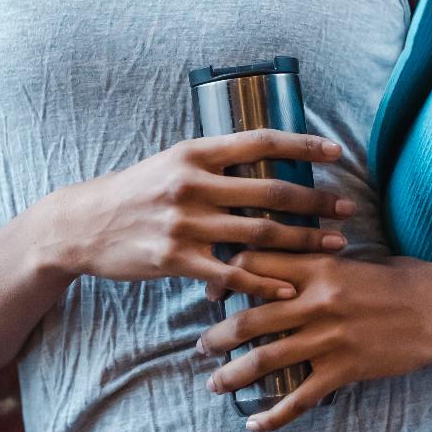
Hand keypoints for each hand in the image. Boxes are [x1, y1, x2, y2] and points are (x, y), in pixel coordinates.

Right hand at [45, 131, 355, 300]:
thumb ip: (216, 163)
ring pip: (259, 234)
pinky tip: (290, 289)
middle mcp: (193, 183)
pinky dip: (264, 282)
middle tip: (348, 208)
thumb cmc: (137, 190)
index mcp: (195, 152)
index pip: (261, 142)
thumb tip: (267, 161)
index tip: (336, 152)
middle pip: (270, 192)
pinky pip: (230, 274)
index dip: (302, 146)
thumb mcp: (173, 162)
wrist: (83, 224)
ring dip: (303, 242)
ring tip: (335, 247)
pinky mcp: (176, 259)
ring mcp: (185, 223)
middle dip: (316, 201)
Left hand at [195, 251, 431, 431]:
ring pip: (266, 358)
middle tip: (200, 345)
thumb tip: (277, 262)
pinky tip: (255, 423)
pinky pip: (300, 396)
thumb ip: (314, 260)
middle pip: (250, 317)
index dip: (226, 278)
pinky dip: (274, 414)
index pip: (255, 265)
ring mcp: (330, 337)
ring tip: (214, 383)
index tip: (211, 292)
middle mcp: (317, 299)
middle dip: (218, 335)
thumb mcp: (351, 258)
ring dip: (233, 374)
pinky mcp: (346, 368)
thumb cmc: (398, 277)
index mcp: (317, 265)